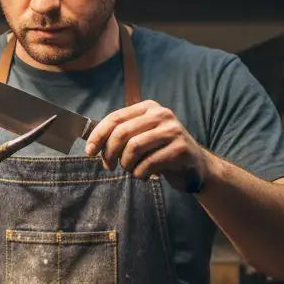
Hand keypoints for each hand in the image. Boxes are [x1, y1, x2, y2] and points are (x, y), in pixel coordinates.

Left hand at [84, 100, 210, 190]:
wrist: (194, 167)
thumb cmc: (161, 152)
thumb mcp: (141, 137)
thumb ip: (120, 135)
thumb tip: (92, 144)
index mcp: (148, 107)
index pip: (115, 118)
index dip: (98, 135)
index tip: (89, 151)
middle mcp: (162, 114)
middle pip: (122, 132)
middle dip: (109, 153)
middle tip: (108, 166)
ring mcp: (173, 131)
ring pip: (134, 147)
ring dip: (126, 164)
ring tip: (130, 170)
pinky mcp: (181, 149)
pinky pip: (149, 163)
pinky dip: (140, 173)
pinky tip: (143, 176)